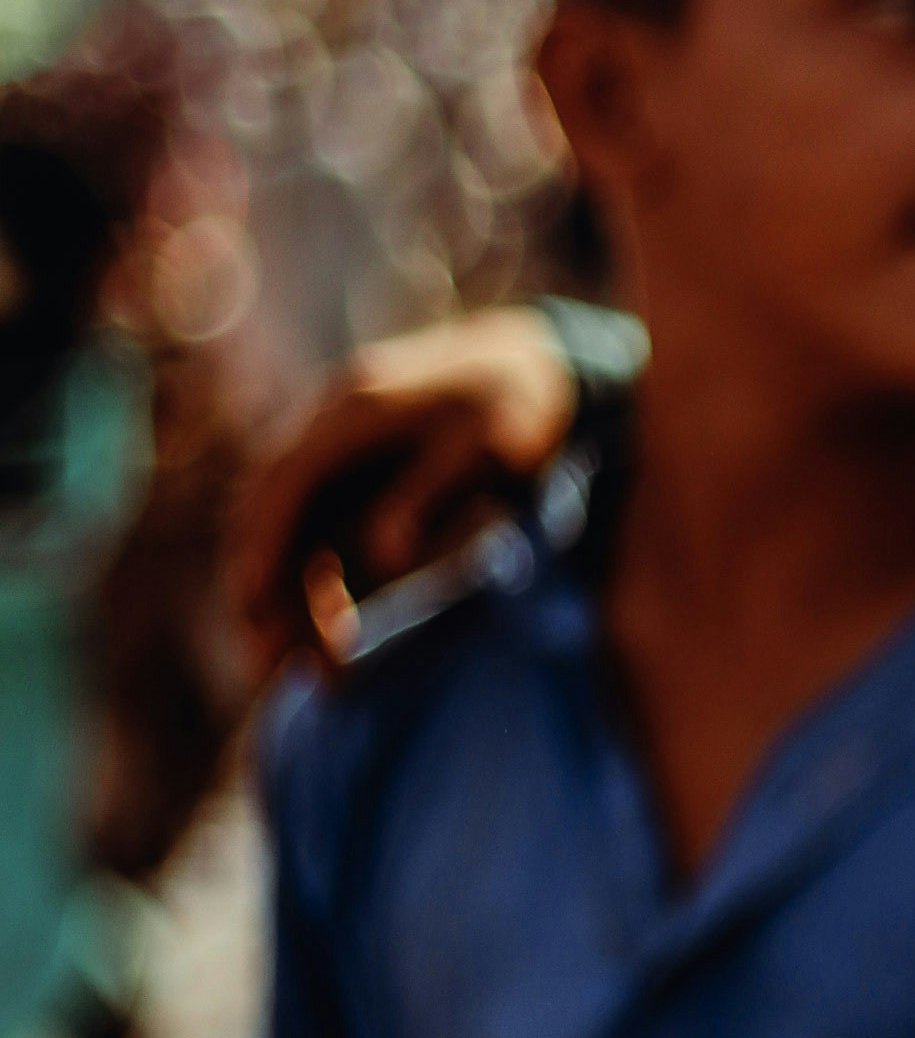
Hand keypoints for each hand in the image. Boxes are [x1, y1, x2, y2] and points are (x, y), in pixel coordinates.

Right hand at [228, 308, 578, 679]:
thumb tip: (381, 555)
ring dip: (292, 598)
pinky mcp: (357, 477)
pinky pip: (322, 535)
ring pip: (295, 533)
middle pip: (275, 515)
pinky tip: (337, 633)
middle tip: (270, 669)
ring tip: (312, 670)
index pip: (285, 486)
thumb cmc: (516, 406)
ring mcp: (338, 453)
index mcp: (351, 412)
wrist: (538, 367)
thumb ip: (431, 495)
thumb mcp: (488, 446)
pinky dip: (321, 583)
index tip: (252, 612)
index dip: (264, 549)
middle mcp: (328, 429)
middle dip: (268, 591)